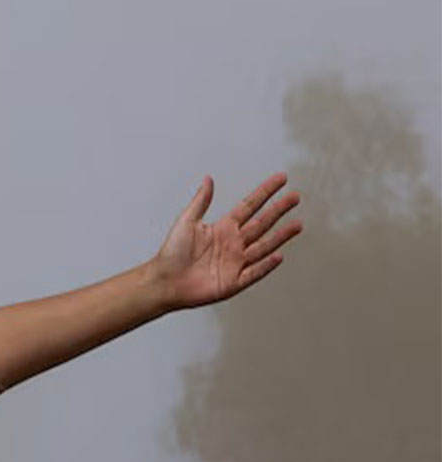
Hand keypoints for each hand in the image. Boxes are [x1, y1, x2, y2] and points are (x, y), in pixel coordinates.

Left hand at [151, 173, 303, 309]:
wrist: (164, 281)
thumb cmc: (171, 253)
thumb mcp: (186, 221)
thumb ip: (201, 201)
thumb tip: (208, 179)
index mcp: (223, 228)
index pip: (249, 206)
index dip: (265, 192)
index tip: (281, 179)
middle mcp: (233, 244)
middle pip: (261, 223)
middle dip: (279, 210)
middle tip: (296, 197)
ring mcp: (235, 262)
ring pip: (263, 246)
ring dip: (280, 236)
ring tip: (297, 225)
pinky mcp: (233, 281)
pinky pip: (254, 272)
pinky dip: (266, 265)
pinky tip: (278, 256)